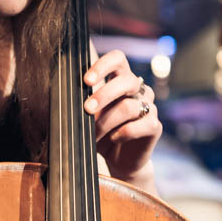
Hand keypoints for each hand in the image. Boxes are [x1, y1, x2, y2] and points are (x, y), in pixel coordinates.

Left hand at [83, 50, 161, 191]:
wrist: (119, 161)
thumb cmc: (102, 134)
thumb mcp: (88, 118)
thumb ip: (84, 104)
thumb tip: (67, 97)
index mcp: (121, 80)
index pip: (118, 59)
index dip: (103, 65)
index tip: (86, 80)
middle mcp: (138, 90)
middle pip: (126, 81)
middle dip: (104, 95)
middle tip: (87, 109)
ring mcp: (149, 107)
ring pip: (128, 107)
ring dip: (106, 122)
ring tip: (94, 134)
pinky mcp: (154, 126)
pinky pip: (138, 125)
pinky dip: (121, 133)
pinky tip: (113, 139)